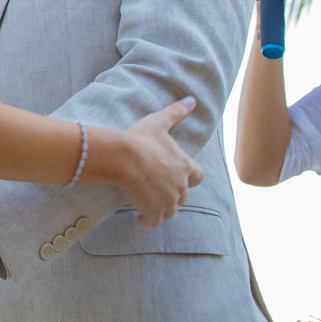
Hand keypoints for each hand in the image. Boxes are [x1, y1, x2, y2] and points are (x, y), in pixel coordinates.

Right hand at [119, 97, 204, 226]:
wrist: (122, 157)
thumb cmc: (140, 139)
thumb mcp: (159, 122)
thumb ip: (177, 112)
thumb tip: (192, 100)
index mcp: (185, 166)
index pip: (198, 176)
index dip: (189, 177)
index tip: (177, 176)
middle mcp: (181, 185)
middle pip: (183, 195)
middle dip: (173, 193)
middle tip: (158, 189)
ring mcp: (169, 200)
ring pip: (171, 210)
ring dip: (162, 208)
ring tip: (149, 204)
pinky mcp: (154, 211)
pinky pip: (155, 221)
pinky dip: (148, 220)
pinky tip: (140, 218)